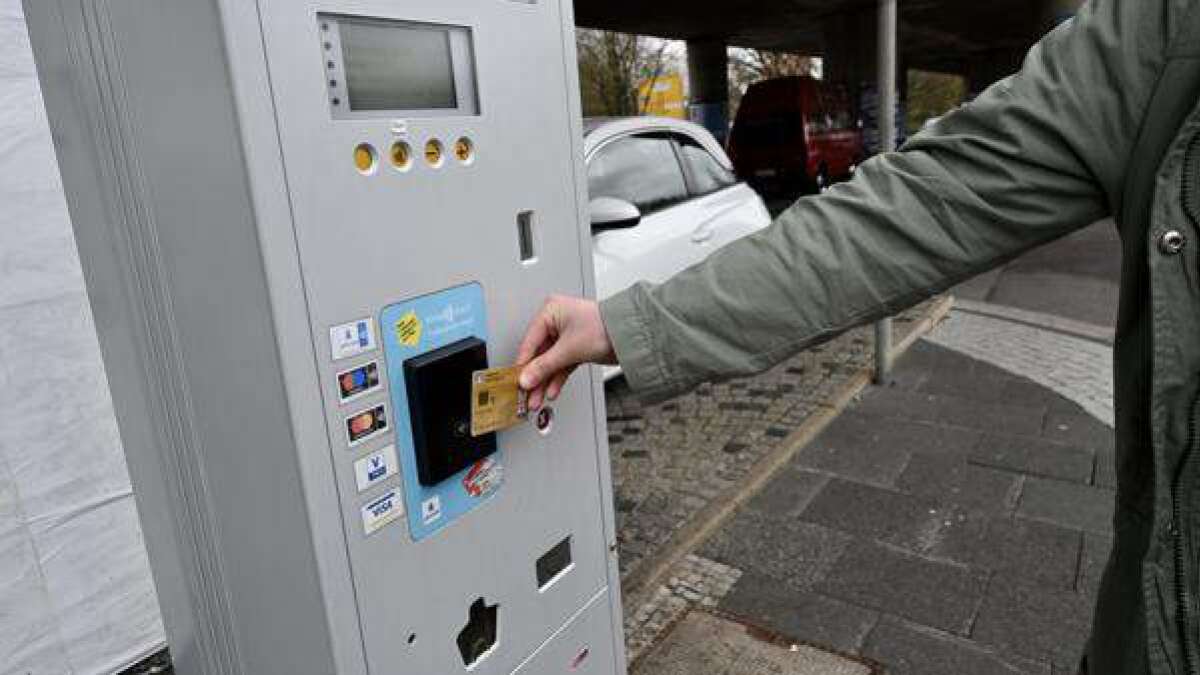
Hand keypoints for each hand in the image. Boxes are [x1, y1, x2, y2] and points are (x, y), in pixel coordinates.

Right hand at [517, 295, 615, 409]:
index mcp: (551, 311)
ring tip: (537, 399)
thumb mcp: (569, 349)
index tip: (516, 380)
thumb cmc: (605, 327)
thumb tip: (526, 379)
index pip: (529, 341)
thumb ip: (544, 366)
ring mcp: (567, 335)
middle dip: (534, 377)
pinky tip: (552, 391)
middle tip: (526, 394)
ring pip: (550, 362)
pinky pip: (561, 365)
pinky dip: (557, 378)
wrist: (631, 335)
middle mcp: (557, 321)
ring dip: (544, 381)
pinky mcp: (576, 348)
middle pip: (539, 354)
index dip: (523, 364)